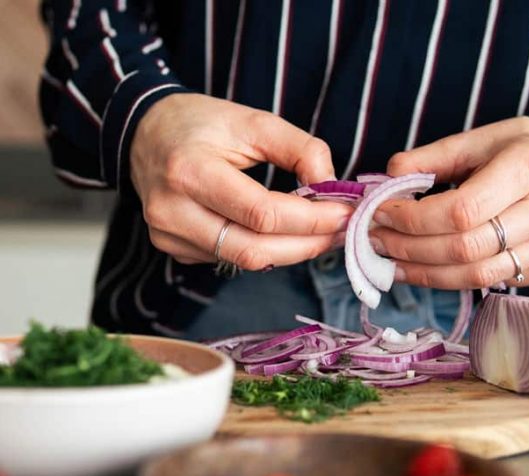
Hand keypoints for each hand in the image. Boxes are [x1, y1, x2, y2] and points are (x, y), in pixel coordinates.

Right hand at [130, 94, 350, 269]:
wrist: (145, 135)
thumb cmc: (199, 124)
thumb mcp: (252, 120)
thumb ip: (299, 148)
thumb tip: (330, 186)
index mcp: (189, 171)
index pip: (261, 214)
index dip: (309, 220)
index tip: (343, 214)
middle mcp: (172, 211)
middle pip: (253, 250)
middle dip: (306, 245)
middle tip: (339, 232)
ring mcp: (168, 236)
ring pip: (245, 261)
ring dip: (289, 252)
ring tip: (318, 234)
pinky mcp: (173, 249)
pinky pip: (230, 259)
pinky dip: (264, 250)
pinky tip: (280, 235)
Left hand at [371, 116, 528, 288]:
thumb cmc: (520, 150)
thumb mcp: (478, 140)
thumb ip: (431, 158)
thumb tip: (387, 178)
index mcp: (528, 169)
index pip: (460, 211)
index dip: (413, 220)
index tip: (380, 214)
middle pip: (464, 249)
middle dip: (409, 249)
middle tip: (375, 242)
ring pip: (475, 277)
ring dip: (423, 273)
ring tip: (391, 263)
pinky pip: (492, 283)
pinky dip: (450, 280)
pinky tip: (425, 268)